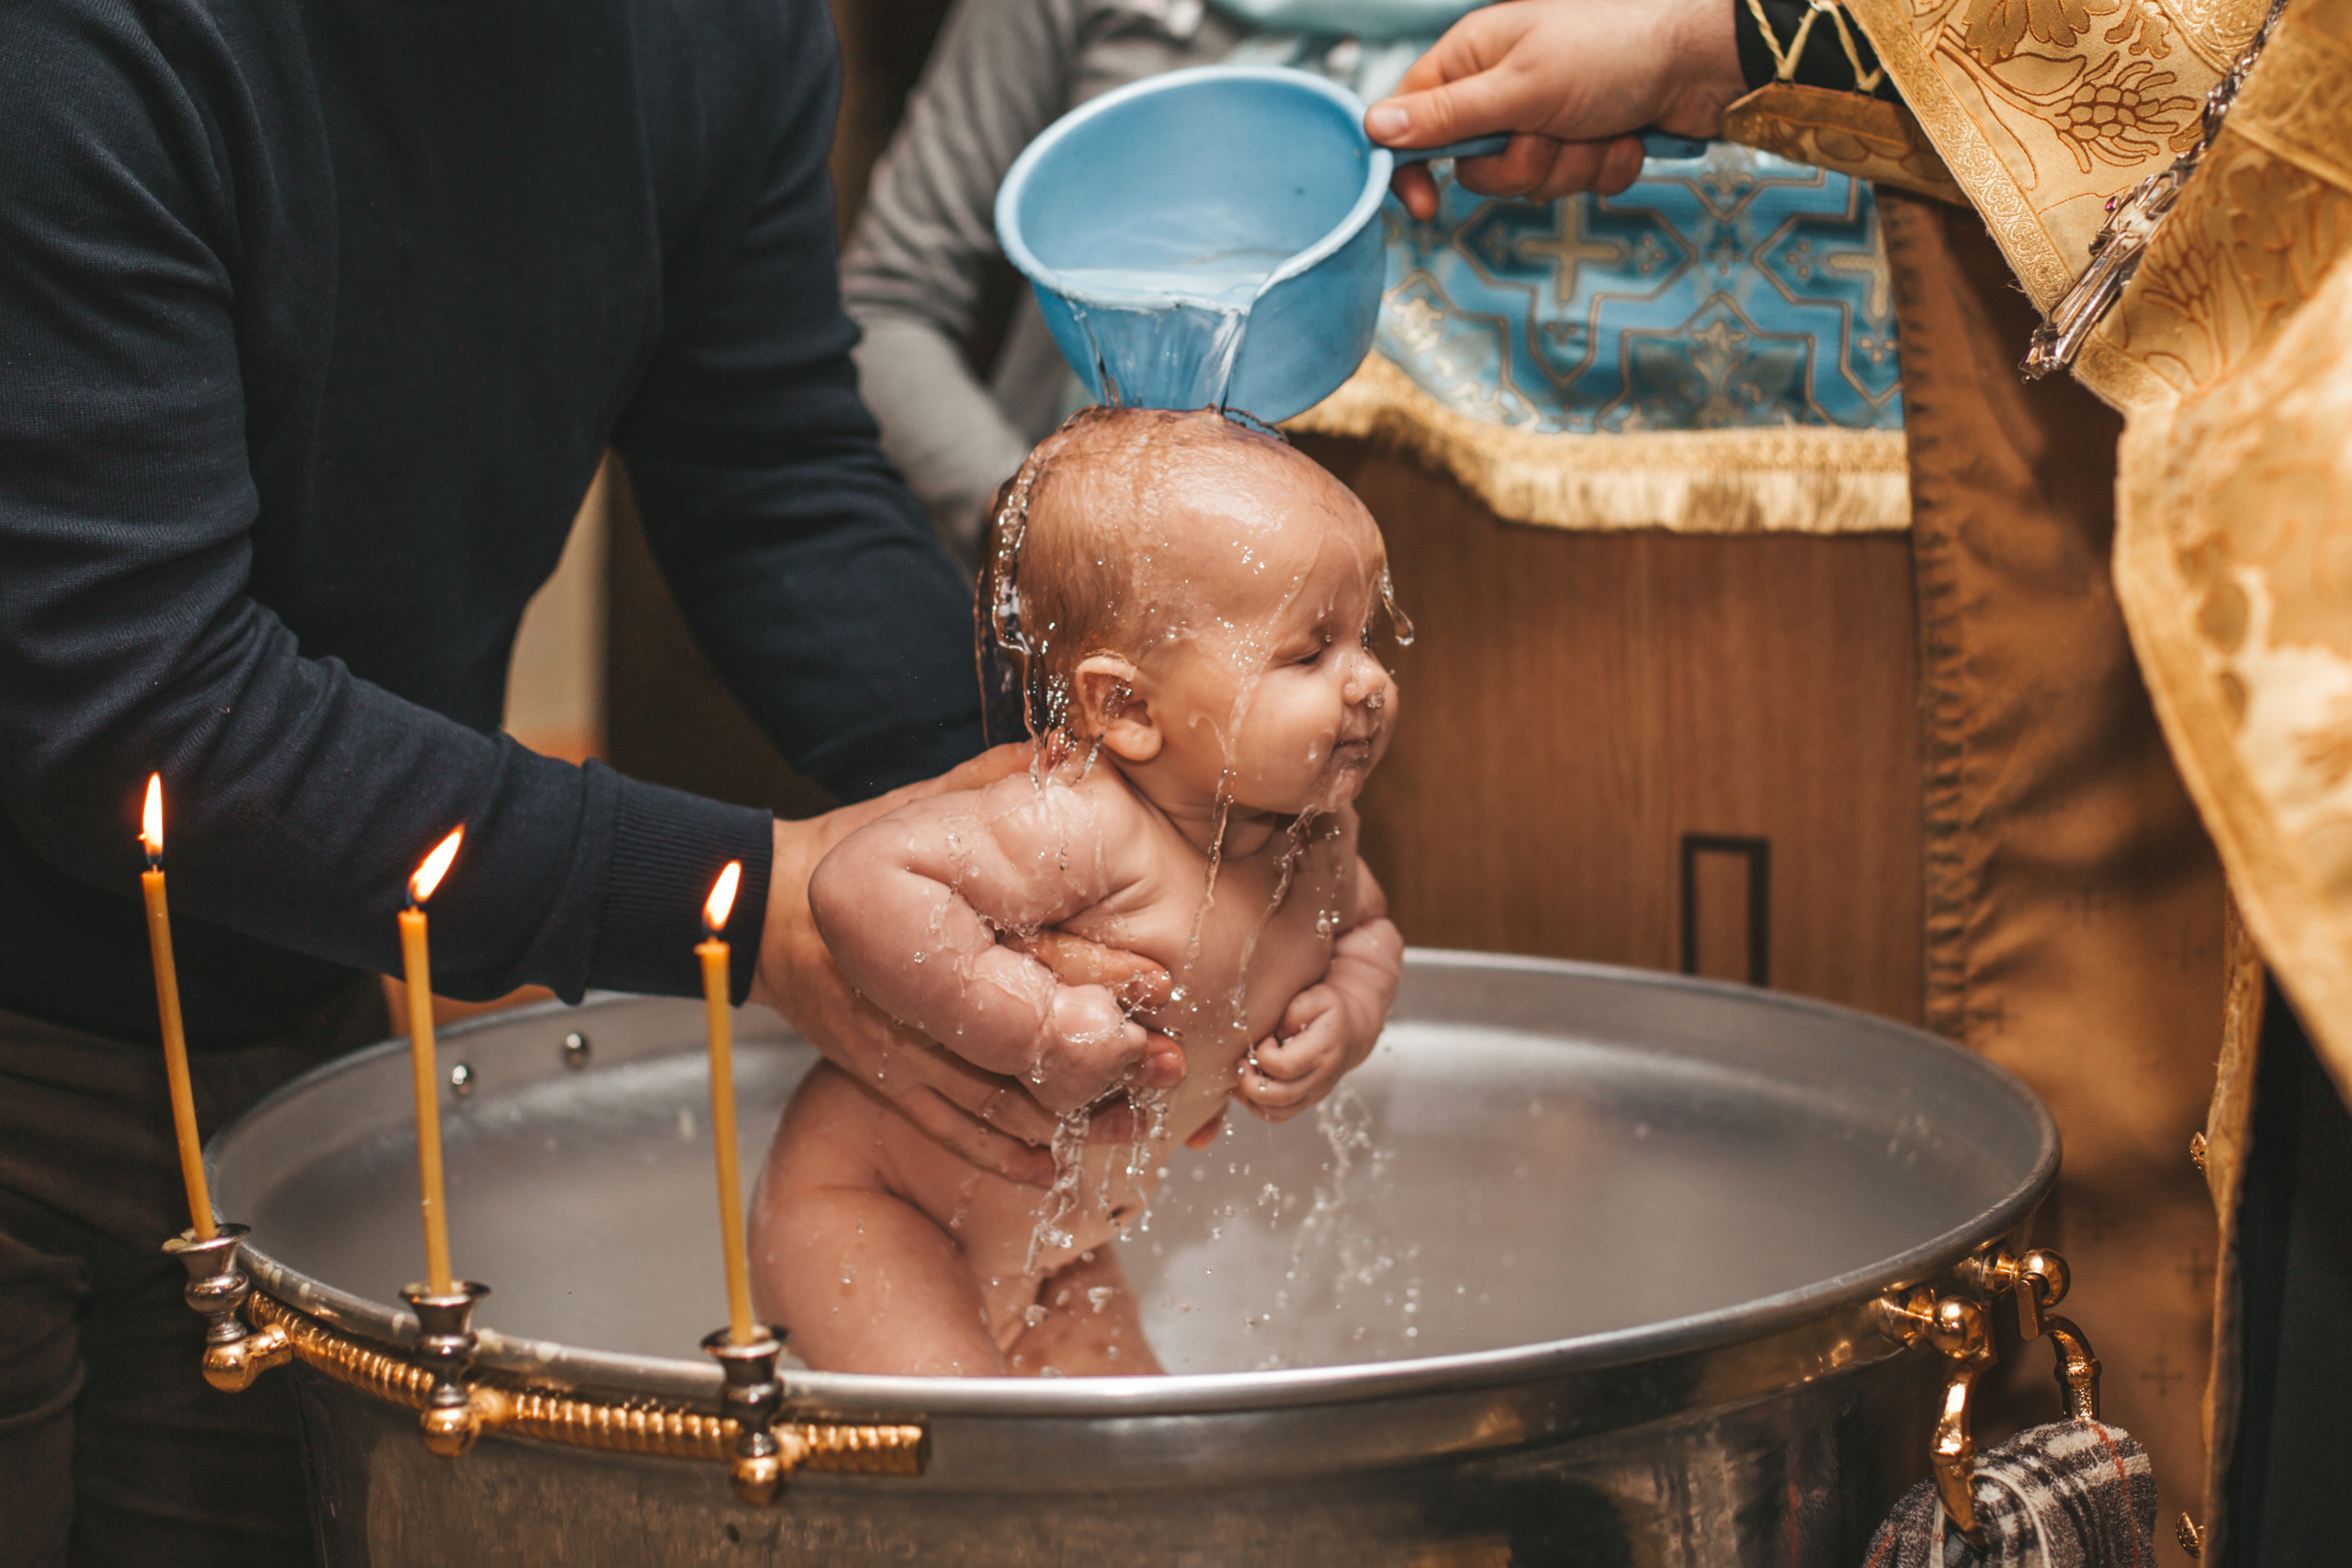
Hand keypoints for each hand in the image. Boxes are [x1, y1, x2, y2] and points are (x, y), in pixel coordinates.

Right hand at [752, 743, 1179, 1183]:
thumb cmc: (858, 845)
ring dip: (1068, 1115)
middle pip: (1017, 1032)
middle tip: (1167, 1062)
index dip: (1099, 971)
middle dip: (1100, 1052)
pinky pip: (943, 1126)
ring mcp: (891, 1040)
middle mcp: (906, 986)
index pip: (1025, 949)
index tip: (1162, 985)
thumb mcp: (928, 801)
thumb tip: (1075, 754)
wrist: (766, 905)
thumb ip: (1001, 781)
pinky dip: (999, 1153)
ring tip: (1138, 1122)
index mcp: (920, 912)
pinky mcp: (879, 1077)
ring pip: (990, 1093)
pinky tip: (1053, 1168)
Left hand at [1238, 983, 1373, 1121]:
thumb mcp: (1319, 997)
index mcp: (1322, 1052)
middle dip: (1249, 1081)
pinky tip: (1251, 1083)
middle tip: (1243, 1060)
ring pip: (1274, 1112)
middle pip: (1278, 1097)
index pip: (1284, 1066)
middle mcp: (1318, 1080)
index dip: (1264, 1053)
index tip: (1265, 1038)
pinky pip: (1276, 1116)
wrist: (1352, 1033)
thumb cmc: (1330, 1012)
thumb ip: (1297, 1008)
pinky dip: (1257, 1106)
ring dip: (1250, 1095)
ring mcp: (1311, 1096)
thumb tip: (1276, 1032)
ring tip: (1246, 1070)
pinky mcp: (1303, 1103)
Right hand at [1365, 0, 1746, 218]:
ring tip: (1601, 126)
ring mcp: (1549, 118)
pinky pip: (1578, 184)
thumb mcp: (1519, 86)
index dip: (1413, 167)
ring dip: (1572, 165)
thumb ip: (1446, 115)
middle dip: (1523, 163)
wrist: (1702, 59)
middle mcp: (1507, 89)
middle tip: (1553, 131)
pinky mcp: (1588, 141)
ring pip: (1532, 182)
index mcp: (1475, 60)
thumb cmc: (1612, 50)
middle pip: (1479, 167)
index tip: (1424, 206)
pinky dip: (1606, 166)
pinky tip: (1629, 134)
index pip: (1415, 121)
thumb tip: (1374, 126)